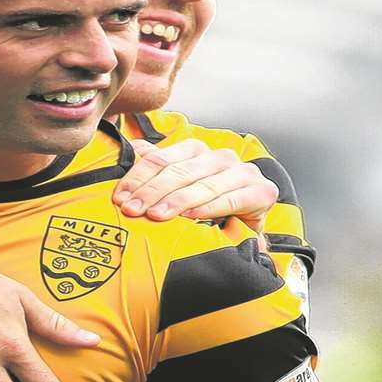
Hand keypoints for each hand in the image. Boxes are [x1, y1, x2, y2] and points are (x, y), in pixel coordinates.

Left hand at [113, 138, 277, 226]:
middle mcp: (220, 157)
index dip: (138, 178)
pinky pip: (231, 199)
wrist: (244, 231)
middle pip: (179, 171)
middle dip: (152, 191)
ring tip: (156, 215)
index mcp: (196, 151)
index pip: (161, 159)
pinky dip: (210, 207)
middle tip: (132, 209)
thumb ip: (156, 170)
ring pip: (203, 184)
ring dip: (177, 201)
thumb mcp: (179, 189)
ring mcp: (243, 173)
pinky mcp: (262, 192)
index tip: (120, 198)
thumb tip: (130, 151)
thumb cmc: (207, 208)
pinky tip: (192, 216)